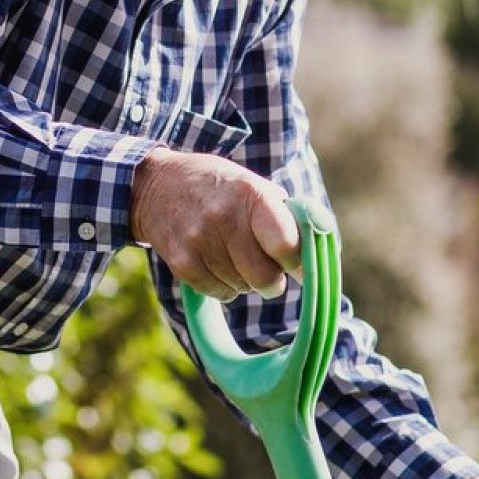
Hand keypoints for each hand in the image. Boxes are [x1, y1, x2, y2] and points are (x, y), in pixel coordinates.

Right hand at [130, 147, 301, 299]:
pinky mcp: (181, 262)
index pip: (286, 244)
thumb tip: (322, 251)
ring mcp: (199, 241)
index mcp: (251, 194)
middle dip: (272, 280)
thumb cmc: (220, 188)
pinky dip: (224, 286)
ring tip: (232, 253)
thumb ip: (286, 218)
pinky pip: (219, 293)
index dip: (297, 262)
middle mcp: (224, 218)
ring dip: (245, 280)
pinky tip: (216, 262)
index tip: (297, 264)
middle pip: (265, 278)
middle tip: (267, 268)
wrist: (157, 186)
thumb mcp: (253, 185)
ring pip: (242, 288)